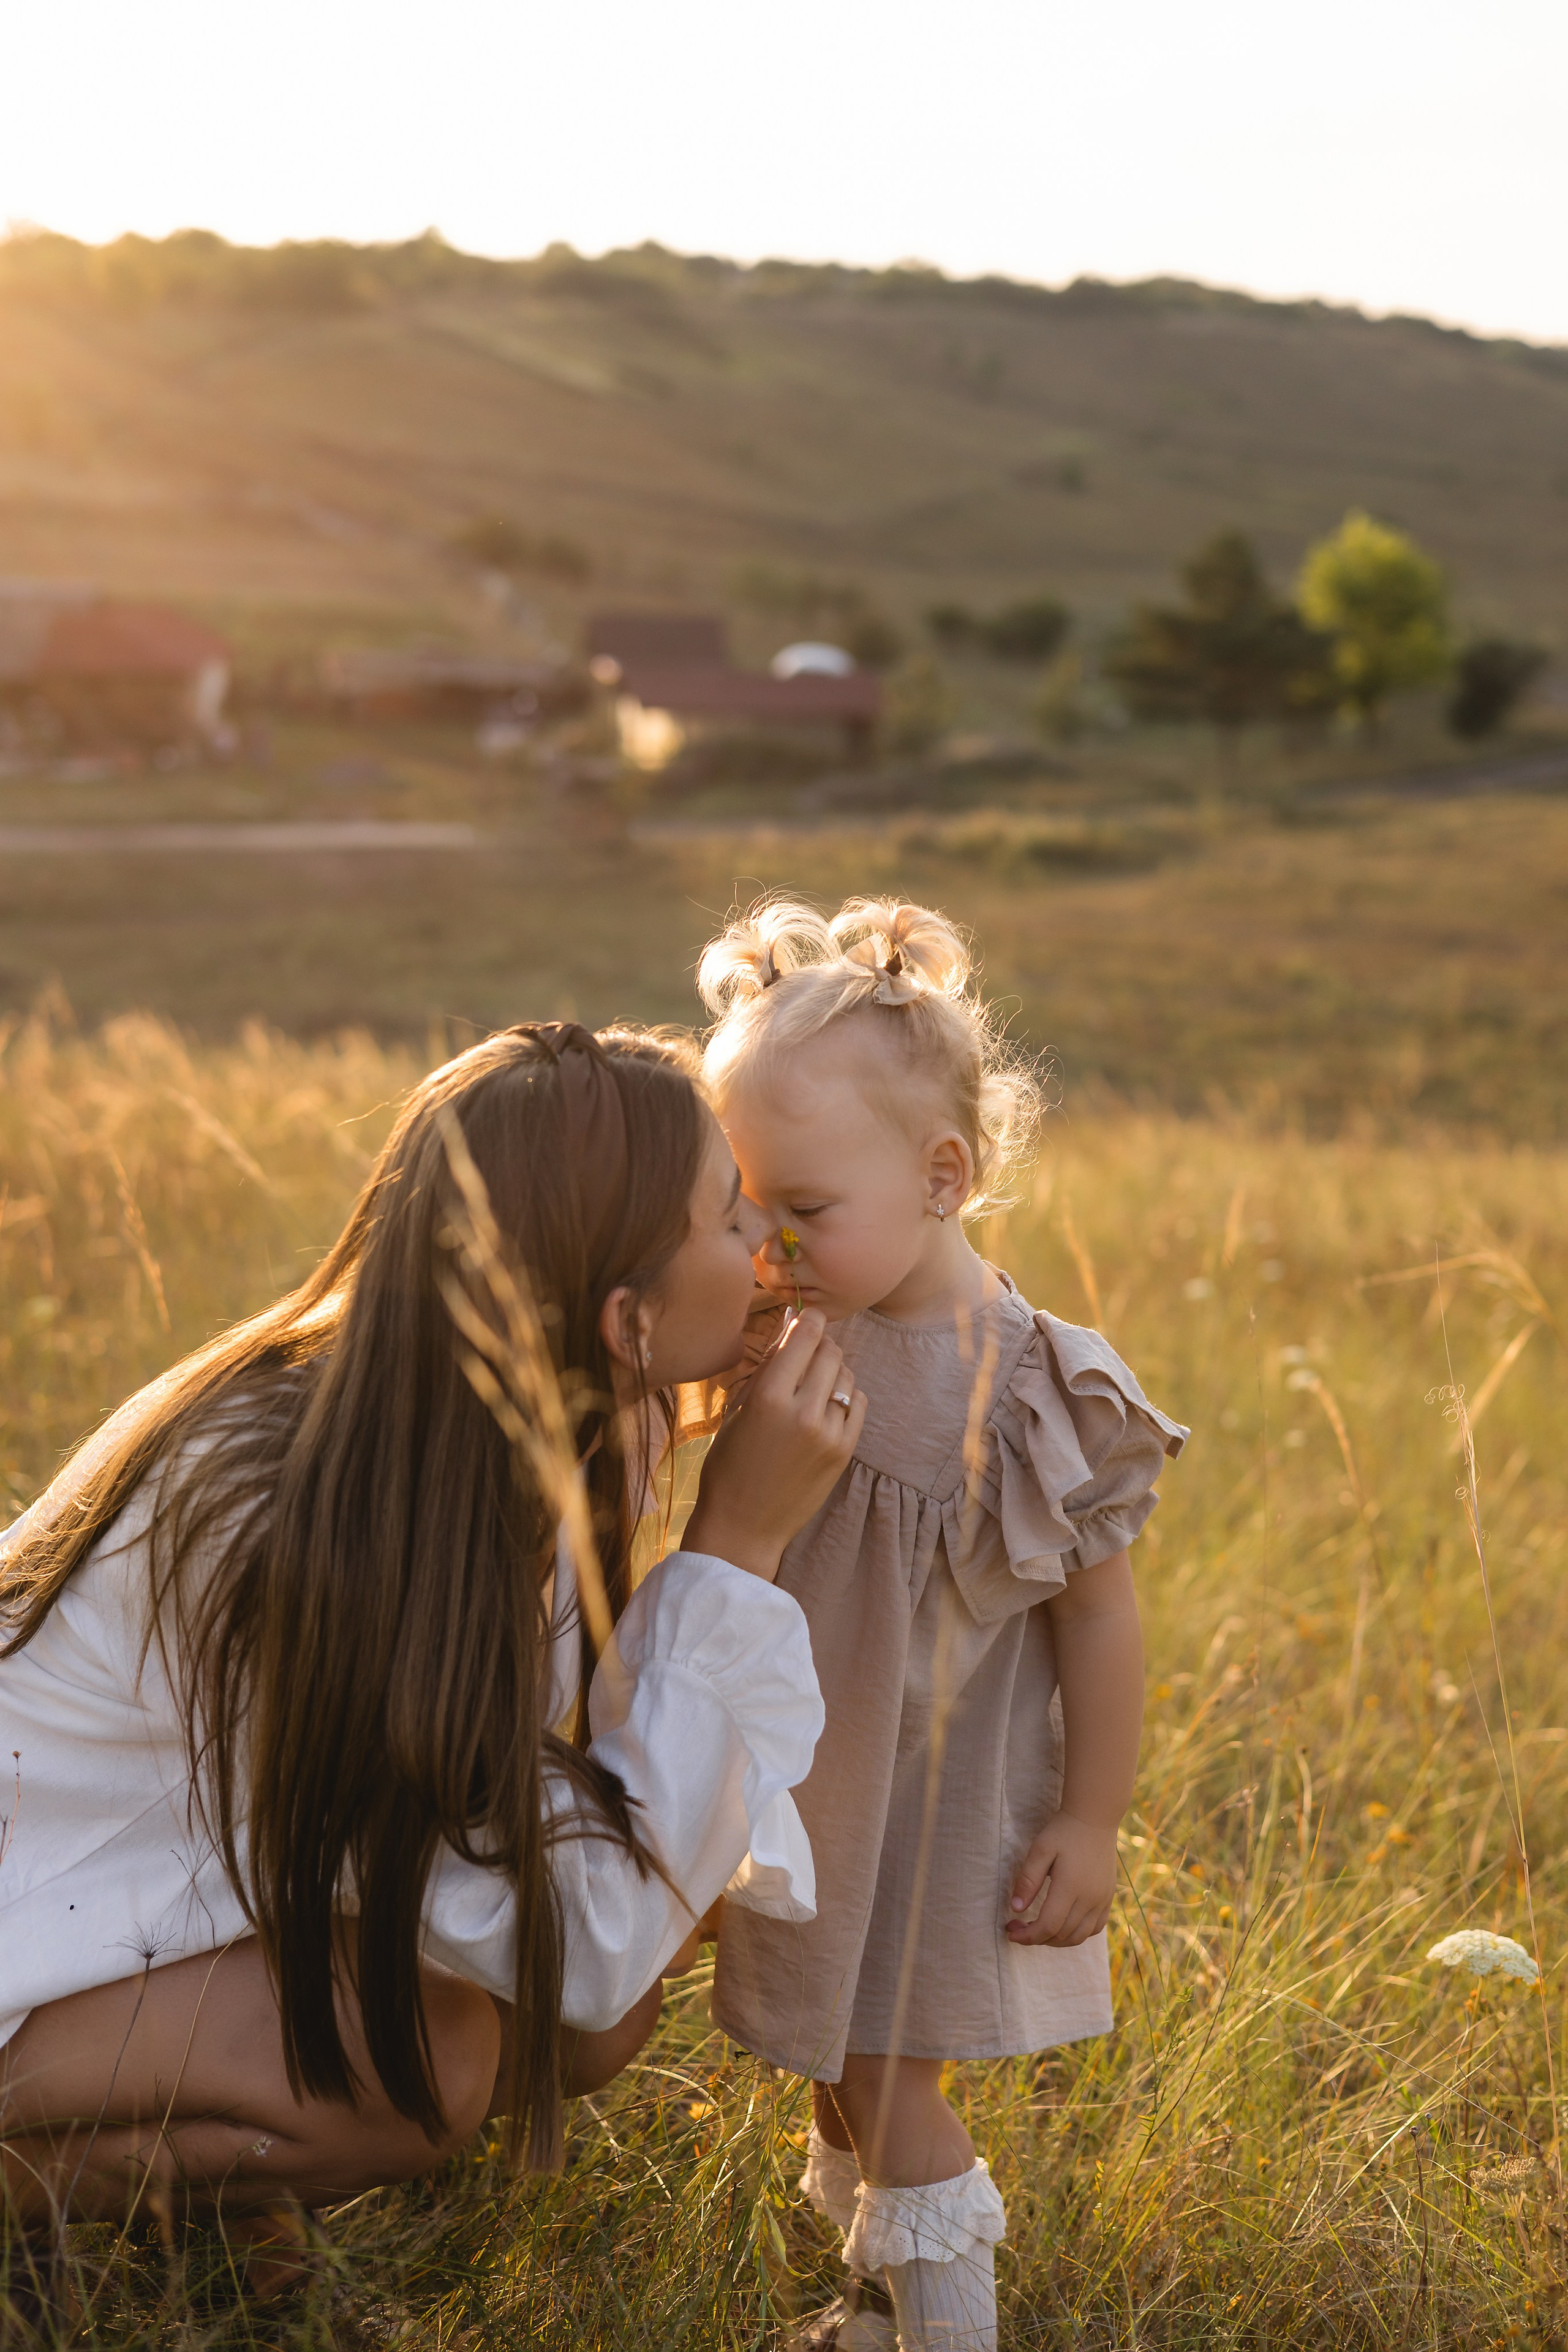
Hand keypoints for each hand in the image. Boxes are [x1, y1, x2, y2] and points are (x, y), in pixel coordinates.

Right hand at [682, 1309, 865, 1580]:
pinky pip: (858, 1403)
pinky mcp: (844, 1451)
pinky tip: (828, 1404)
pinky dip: (846, 1396)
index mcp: (769, 1397)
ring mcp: (829, 1433)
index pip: (805, 1337)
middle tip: (810, 1349)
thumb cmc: (729, 1465)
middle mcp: (803, 1411)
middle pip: (831, 1352)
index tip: (810, 1317)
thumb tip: (792, 1327)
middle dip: (821, 1344)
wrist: (744, 1524)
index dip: (811, 1321)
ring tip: (815, 1382)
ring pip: (847, 1375)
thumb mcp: (738, 1410)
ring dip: (834, 1370)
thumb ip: (767, 1368)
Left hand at [1005, 1811, 1119, 1946]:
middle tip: (1018, 1928)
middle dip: (1037, 1938)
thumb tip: (1016, 1908)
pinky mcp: (1108, 1897)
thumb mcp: (1040, 1849)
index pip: (1048, 1926)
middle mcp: (1090, 1898)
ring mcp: (1102, 1899)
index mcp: (1071, 1887)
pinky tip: (1062, 1926)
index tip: (1010, 1931)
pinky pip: (1095, 1928)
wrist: (1095, 1817)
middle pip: (1062, 1935)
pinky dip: (1076, 1934)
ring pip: (1079, 1936)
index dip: (1028, 1936)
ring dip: (1056, 1940)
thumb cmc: (1063, 1831)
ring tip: (1037, 1930)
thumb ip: (1028, 1880)